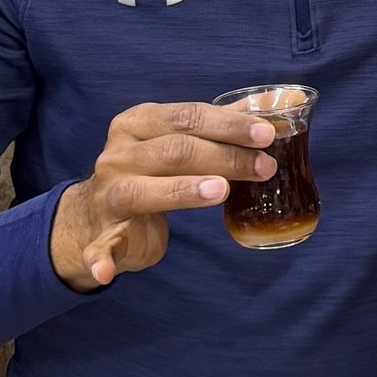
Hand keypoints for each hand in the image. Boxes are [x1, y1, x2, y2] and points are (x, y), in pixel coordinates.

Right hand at [48, 97, 277, 289]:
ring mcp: (108, 194)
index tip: (266, 134)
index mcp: (137, 124)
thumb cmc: (150, 171)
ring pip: (144, 190)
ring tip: (221, 191)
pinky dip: (101, 260)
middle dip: (224, 157)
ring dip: (183, 190)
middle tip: (264, 167)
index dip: (228, 125)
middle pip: (174, 151)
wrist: (96, 214)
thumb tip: (279, 103)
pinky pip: (100, 247)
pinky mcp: (103, 234)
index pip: (187, 117)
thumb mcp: (178, 140)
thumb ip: (223, 124)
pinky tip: (106, 272)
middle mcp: (118, 155)